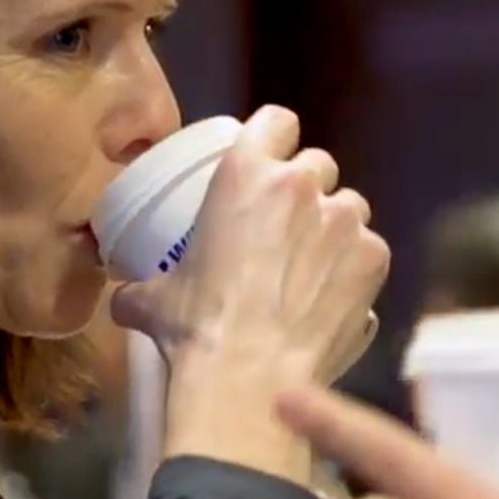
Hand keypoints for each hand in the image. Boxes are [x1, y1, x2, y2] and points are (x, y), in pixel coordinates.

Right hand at [115, 107, 388, 484]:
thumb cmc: (197, 330)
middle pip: (318, 165)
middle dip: (307, 191)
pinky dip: (355, 272)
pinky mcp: (373, 259)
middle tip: (288, 231)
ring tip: (314, 270)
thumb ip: (142, 288)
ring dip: (334, 230)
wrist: (250, 377)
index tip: (272, 164)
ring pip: (349, 207)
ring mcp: (345, 220)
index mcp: (245, 173)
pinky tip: (334, 300)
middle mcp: (301, 185)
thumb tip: (125, 300)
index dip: (277, 140)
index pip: (277, 121)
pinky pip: (369, 252)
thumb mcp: (154, 301)